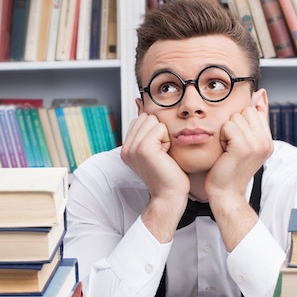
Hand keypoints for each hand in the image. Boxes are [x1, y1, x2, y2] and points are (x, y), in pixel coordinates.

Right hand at [121, 113, 189, 241]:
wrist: (170, 195)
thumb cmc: (168, 174)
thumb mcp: (155, 147)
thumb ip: (147, 127)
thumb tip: (139, 101)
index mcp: (126, 148)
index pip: (141, 119)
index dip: (155, 131)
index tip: (158, 152)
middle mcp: (126, 147)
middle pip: (146, 117)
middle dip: (159, 131)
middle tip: (162, 153)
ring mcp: (132, 148)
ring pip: (153, 120)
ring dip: (164, 135)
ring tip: (163, 154)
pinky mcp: (143, 148)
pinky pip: (160, 128)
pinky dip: (167, 139)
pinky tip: (165, 155)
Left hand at [205, 106, 272, 251]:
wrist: (225, 193)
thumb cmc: (229, 169)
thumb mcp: (245, 142)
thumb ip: (254, 120)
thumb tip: (261, 93)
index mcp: (268, 140)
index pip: (254, 110)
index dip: (240, 122)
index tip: (236, 142)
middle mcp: (266, 141)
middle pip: (245, 110)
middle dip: (233, 125)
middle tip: (231, 146)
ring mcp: (256, 144)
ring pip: (235, 117)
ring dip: (226, 132)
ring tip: (227, 149)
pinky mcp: (244, 146)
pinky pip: (228, 126)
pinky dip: (221, 137)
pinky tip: (224, 152)